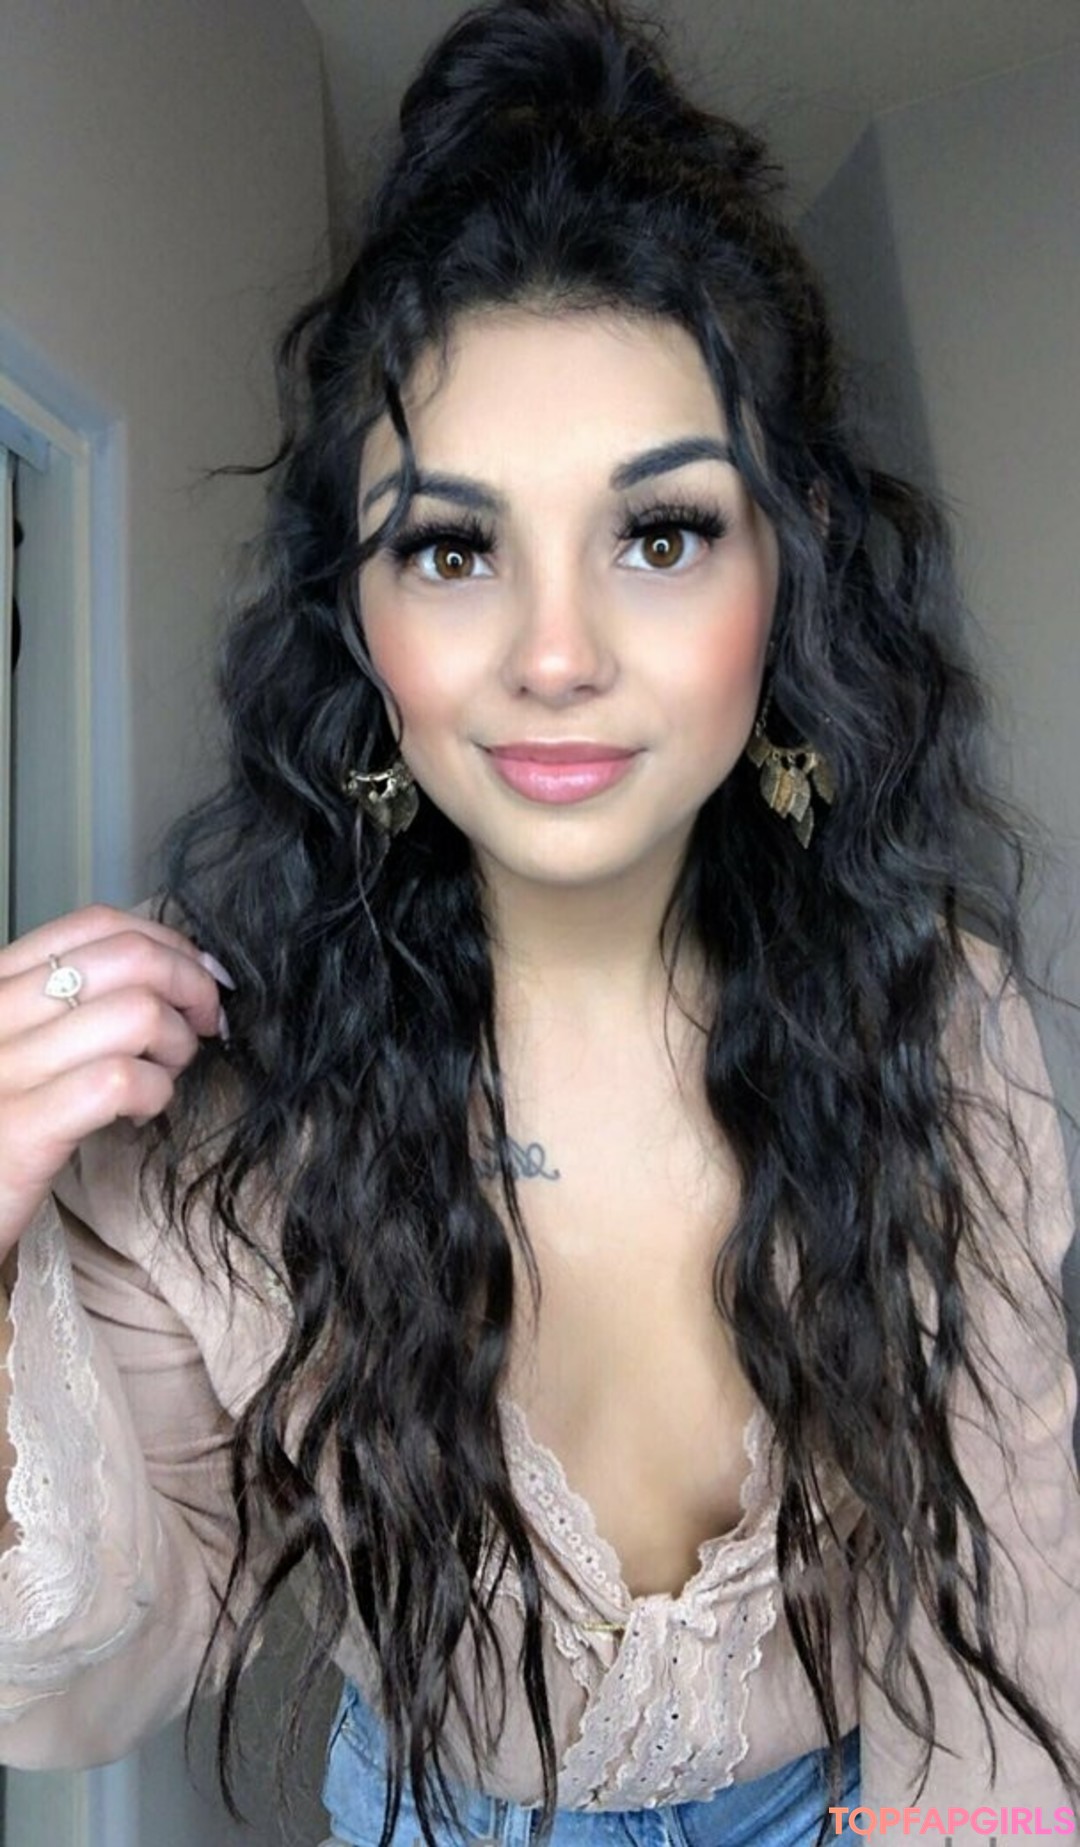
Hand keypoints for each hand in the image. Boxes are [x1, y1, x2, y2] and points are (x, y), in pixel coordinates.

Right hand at [0, 906, 229, 1262]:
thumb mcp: (19, 1049)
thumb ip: (73, 1007)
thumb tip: (175, 975)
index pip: (96, 924)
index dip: (168, 943)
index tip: (199, 978)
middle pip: (129, 958)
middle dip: (192, 986)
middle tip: (203, 1027)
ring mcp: (6, 1068)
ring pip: (137, 1013)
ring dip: (177, 1044)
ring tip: (163, 1076)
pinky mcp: (24, 1127)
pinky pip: (121, 1080)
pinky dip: (154, 1092)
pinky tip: (140, 1114)